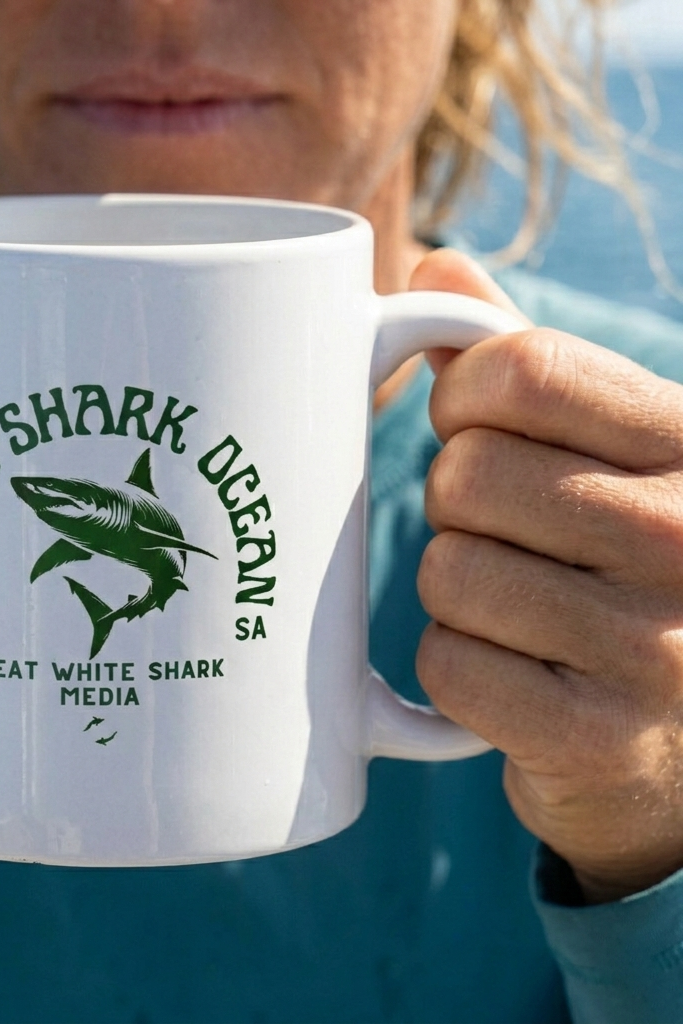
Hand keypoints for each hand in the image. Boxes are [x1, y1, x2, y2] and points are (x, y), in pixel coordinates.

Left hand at [412, 249, 682, 903]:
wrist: (667, 735)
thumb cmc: (613, 562)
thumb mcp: (599, 449)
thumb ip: (524, 362)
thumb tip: (435, 268)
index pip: (518, 367)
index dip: (461, 397)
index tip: (475, 430)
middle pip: (466, 473)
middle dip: (457, 506)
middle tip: (506, 537)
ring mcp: (654, 646)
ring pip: (448, 570)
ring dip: (456, 590)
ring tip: (516, 607)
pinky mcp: (598, 737)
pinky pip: (447, 664)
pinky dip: (455, 668)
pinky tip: (513, 673)